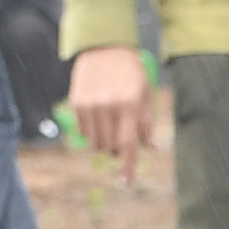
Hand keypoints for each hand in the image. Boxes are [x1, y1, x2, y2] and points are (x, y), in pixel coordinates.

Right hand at [65, 46, 156, 166]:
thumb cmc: (130, 71)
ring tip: (109, 124)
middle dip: (116, 148)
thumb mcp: (145, 93)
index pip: (128, 144)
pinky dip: (91, 132)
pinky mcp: (77, 102)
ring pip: (95, 142)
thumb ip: (146, 122)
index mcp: (130, 104)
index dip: (127, 166)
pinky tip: (98, 115)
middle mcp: (109, 106)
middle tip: (121, 134)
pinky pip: (83, 132)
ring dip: (103, 142)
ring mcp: (91, 105)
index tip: (126, 182)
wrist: (104, 47)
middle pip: (109, 147)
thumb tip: (150, 147)